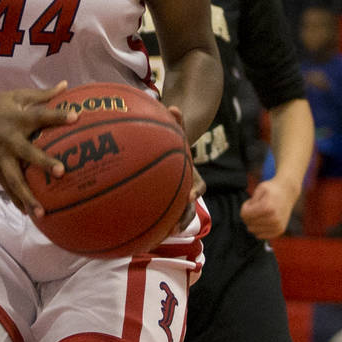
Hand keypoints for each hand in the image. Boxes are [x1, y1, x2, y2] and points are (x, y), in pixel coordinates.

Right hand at [0, 81, 75, 215]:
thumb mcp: (16, 96)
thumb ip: (42, 94)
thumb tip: (66, 85)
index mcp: (18, 118)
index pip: (41, 116)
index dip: (57, 116)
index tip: (76, 117)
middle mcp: (11, 139)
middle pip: (28, 152)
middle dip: (44, 162)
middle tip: (62, 172)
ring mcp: (1, 156)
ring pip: (15, 179)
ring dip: (28, 196)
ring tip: (41, 212)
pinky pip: (6, 186)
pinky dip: (15, 199)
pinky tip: (27, 213)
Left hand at [165, 105, 202, 230]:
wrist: (172, 149)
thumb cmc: (172, 140)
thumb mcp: (176, 130)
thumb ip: (177, 120)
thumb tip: (173, 106)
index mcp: (192, 175)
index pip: (199, 187)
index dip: (195, 191)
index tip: (189, 196)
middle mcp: (187, 189)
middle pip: (190, 207)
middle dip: (184, 216)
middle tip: (176, 224)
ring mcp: (178, 197)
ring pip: (179, 215)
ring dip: (172, 225)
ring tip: (162, 235)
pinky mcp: (167, 202)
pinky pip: (164, 214)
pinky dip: (157, 222)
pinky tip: (142, 229)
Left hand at [240, 178, 296, 239]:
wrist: (288, 192)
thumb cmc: (272, 189)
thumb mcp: (259, 189)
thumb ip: (251, 202)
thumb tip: (245, 217)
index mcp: (267, 207)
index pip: (244, 215)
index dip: (244, 207)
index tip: (250, 202)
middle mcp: (274, 219)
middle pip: (249, 223)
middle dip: (248, 215)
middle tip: (255, 206)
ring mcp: (278, 226)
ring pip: (254, 231)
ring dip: (254, 222)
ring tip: (260, 212)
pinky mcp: (280, 230)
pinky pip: (262, 236)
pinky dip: (259, 228)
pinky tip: (263, 219)